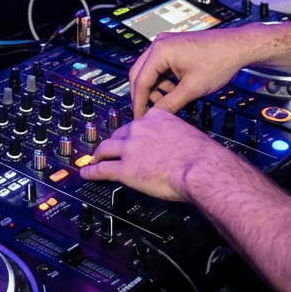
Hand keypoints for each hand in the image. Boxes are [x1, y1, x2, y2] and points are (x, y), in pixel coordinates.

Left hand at [79, 110, 219, 201]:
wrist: (201, 168)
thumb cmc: (203, 155)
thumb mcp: (189, 134)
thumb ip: (177, 136)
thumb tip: (178, 146)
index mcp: (156, 117)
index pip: (138, 122)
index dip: (133, 132)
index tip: (131, 136)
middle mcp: (140, 129)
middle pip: (119, 133)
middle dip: (114, 142)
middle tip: (110, 148)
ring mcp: (130, 148)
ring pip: (106, 149)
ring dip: (98, 154)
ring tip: (93, 159)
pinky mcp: (125, 168)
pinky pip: (103, 169)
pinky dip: (92, 172)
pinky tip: (87, 173)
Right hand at [128, 28, 254, 120]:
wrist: (238, 47)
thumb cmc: (219, 62)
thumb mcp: (192, 88)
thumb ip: (170, 104)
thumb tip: (155, 117)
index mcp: (160, 51)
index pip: (141, 81)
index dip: (139, 103)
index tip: (139, 119)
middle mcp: (159, 44)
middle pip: (140, 74)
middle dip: (144, 95)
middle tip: (147, 114)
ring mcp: (166, 44)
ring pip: (150, 71)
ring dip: (155, 89)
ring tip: (168, 103)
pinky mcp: (173, 48)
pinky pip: (160, 67)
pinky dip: (163, 81)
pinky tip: (175, 92)